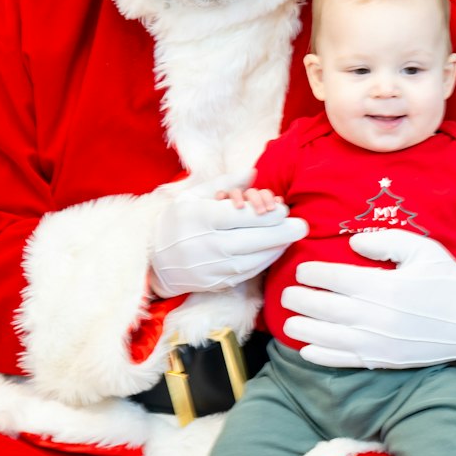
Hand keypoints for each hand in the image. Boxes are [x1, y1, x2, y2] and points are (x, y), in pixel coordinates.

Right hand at [149, 171, 306, 296]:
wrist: (154, 261)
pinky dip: (264, 261)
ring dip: (276, 248)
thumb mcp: (192, 195)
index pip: (238, 217)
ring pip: (252, 259)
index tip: (283, 209)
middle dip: (280, 232)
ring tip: (292, 236)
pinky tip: (276, 250)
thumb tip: (253, 172)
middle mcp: (205, 244)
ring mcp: (211, 267)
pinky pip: (247, 273)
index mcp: (199, 217)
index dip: (264, 214)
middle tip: (302, 225)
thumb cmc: (175, 221)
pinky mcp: (216, 283)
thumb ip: (225, 183)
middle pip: (250, 240)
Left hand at [280, 229, 455, 368]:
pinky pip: (345, 360)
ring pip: (329, 337)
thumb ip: (386, 241)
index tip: (302, 271)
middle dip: (301, 300)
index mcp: (385, 286)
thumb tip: (352, 242)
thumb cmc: (447, 281)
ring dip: (304, 330)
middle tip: (287, 295)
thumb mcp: (422, 249)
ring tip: (289, 322)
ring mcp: (379, 342)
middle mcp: (378, 316)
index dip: (313, 274)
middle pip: (325, 308)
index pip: (336, 278)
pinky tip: (308, 350)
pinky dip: (323, 356)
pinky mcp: (383, 360)